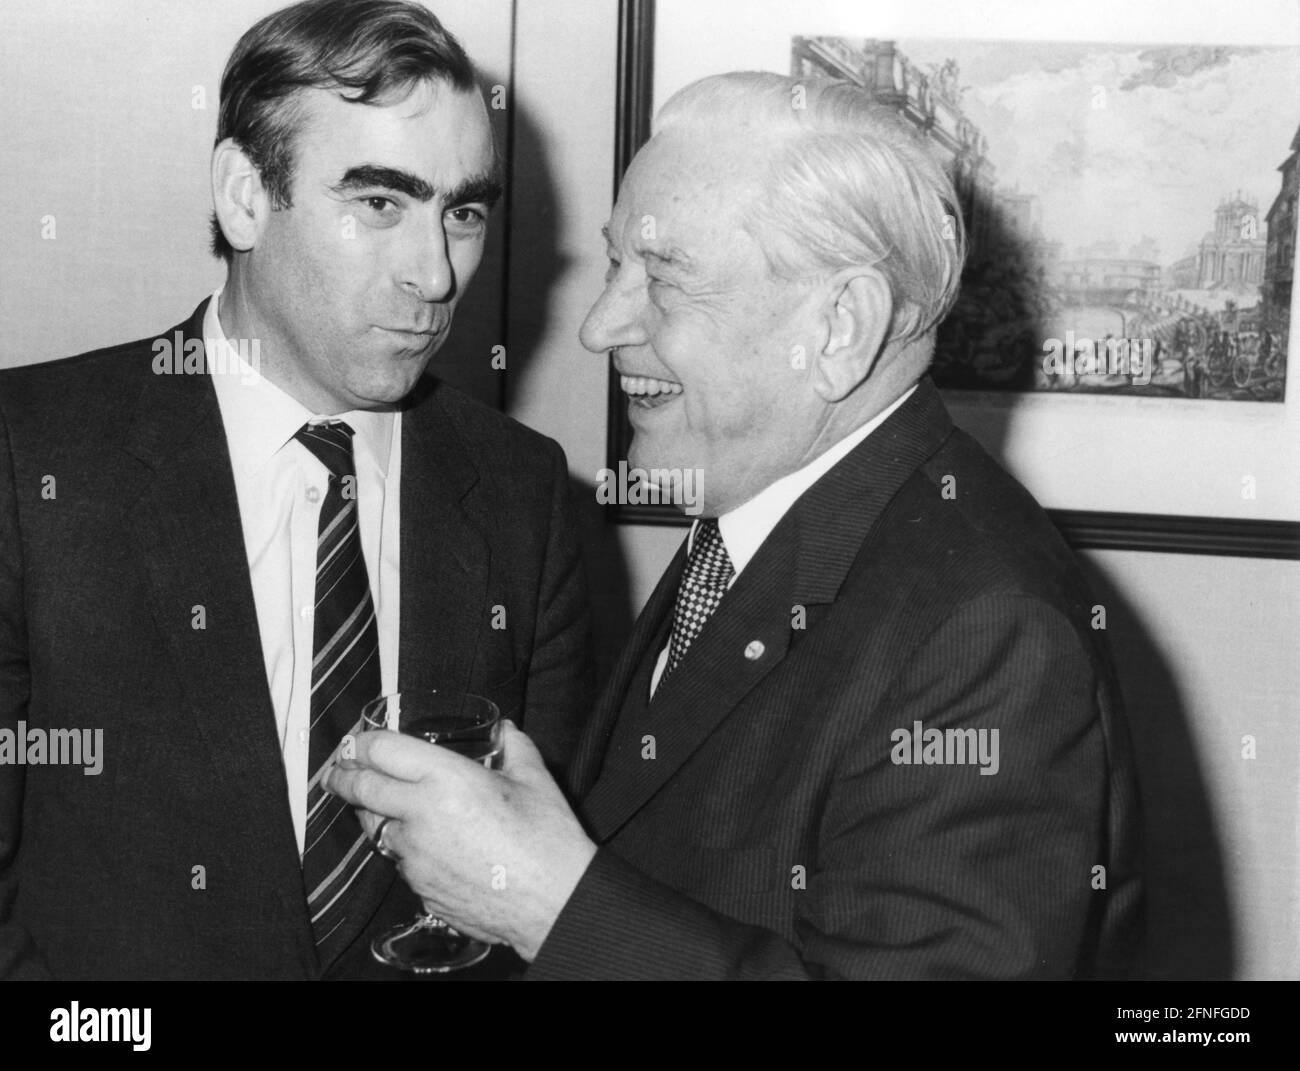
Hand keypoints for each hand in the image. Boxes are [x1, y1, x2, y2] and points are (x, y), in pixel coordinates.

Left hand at [325, 721, 596, 960]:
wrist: (553, 903)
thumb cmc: (547, 842)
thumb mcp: (534, 780)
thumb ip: (515, 748)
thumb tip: (508, 733)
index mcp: (445, 779)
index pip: (381, 752)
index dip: (361, 743)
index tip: (355, 743)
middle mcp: (420, 815)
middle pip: (362, 789)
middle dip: (343, 777)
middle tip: (338, 771)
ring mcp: (415, 855)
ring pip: (375, 828)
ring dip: (371, 813)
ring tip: (376, 803)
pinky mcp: (419, 887)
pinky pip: (399, 860)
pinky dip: (402, 847)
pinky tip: (422, 842)